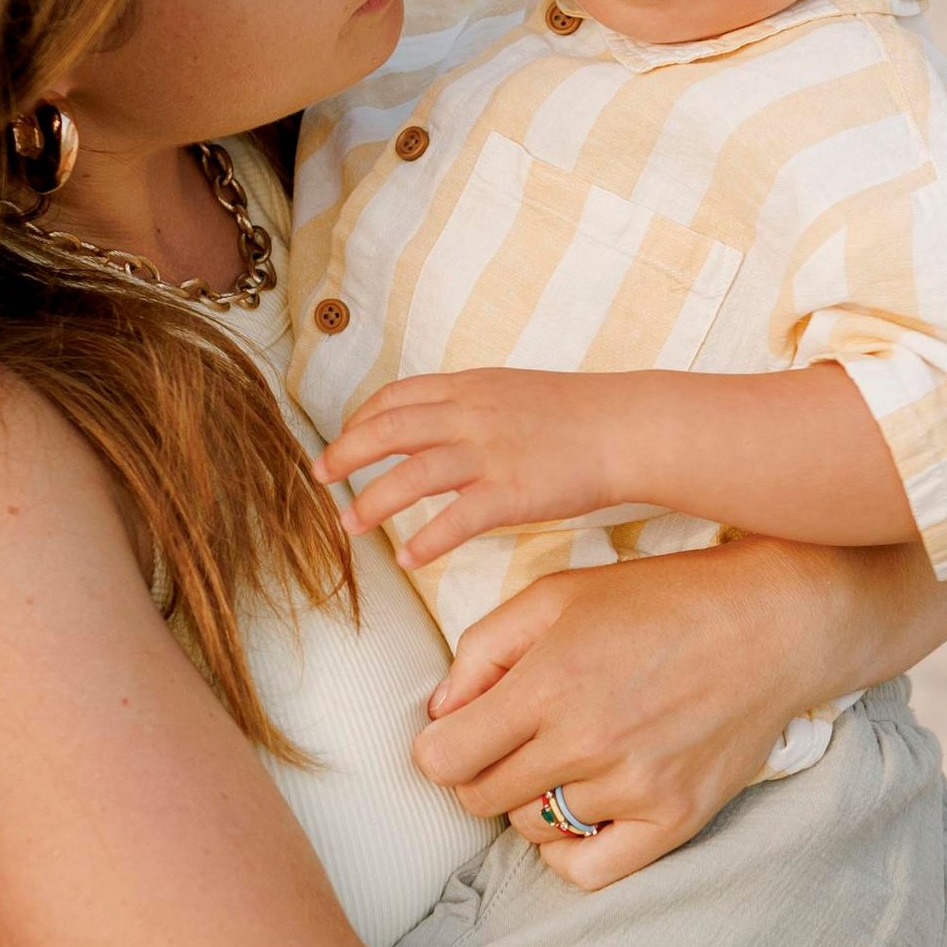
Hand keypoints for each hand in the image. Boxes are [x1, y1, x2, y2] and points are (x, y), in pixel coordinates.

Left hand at [313, 368, 643, 569]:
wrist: (627, 427)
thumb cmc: (577, 414)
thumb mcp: (512, 393)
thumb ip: (471, 408)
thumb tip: (437, 431)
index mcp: (470, 388)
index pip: (396, 396)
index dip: (360, 420)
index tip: (344, 442)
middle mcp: (471, 415)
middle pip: (387, 429)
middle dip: (345, 454)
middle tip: (319, 477)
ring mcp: (490, 453)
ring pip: (411, 474)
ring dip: (371, 501)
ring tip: (348, 524)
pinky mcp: (512, 491)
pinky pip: (456, 519)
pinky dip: (425, 540)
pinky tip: (407, 558)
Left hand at [409, 543, 839, 891]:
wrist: (772, 624)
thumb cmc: (660, 600)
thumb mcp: (557, 594)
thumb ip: (483, 650)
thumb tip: (437, 715)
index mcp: (549, 682)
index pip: (443, 759)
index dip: (441, 746)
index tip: (462, 732)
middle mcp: (587, 742)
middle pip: (480, 798)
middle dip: (483, 770)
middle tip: (517, 739)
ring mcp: (634, 788)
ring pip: (531, 828)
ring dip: (535, 798)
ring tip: (571, 756)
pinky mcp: (674, 819)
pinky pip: (585, 872)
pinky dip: (569, 850)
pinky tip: (583, 809)